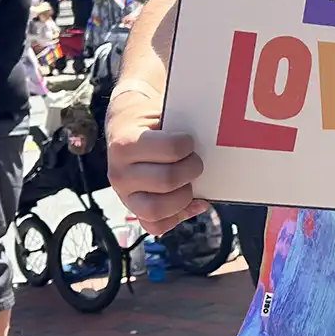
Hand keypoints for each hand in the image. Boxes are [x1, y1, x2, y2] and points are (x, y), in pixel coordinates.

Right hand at [105, 86, 207, 233]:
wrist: (125, 124)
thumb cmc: (148, 118)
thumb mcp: (160, 109)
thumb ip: (182, 122)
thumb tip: (213, 133)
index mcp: (125, 144)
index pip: (171, 150)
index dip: (187, 145)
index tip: (189, 141)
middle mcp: (120, 173)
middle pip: (168, 181)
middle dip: (191, 169)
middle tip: (194, 160)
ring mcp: (125, 195)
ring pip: (158, 210)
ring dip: (184, 196)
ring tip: (190, 181)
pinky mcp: (133, 209)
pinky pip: (156, 226)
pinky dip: (178, 216)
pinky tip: (192, 201)